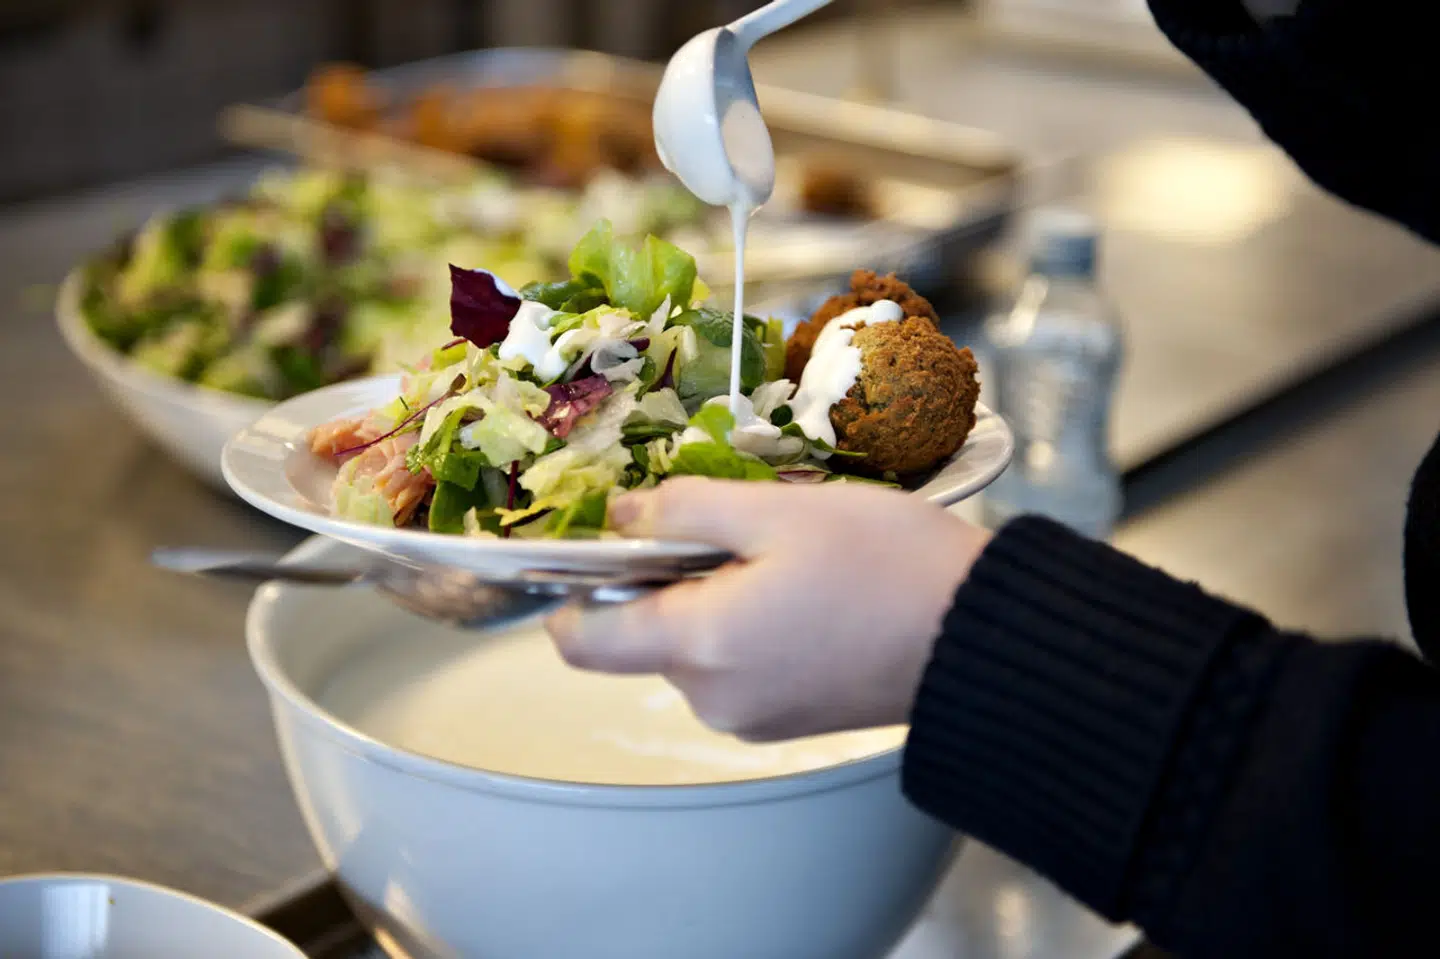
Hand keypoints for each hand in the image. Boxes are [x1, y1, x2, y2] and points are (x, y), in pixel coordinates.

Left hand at [544, 478, 990, 741]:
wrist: (985, 639)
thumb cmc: (889, 565)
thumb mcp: (781, 510)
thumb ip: (684, 509)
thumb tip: (621, 515)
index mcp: (701, 646)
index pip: (581, 642)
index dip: (572, 594)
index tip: (603, 550)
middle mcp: (715, 698)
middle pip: (646, 636)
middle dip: (673, 578)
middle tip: (743, 529)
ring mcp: (753, 717)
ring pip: (696, 647)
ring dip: (719, 598)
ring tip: (790, 558)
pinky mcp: (789, 720)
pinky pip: (739, 667)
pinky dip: (751, 627)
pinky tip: (809, 592)